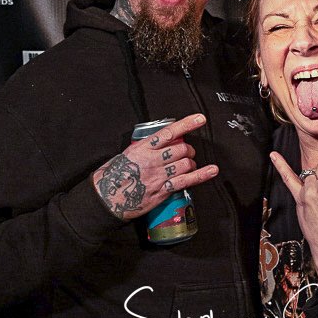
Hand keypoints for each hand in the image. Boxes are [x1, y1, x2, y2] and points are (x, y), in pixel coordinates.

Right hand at [92, 114, 217, 220]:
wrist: (105, 199)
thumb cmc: (114, 175)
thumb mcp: (127, 154)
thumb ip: (146, 149)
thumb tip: (161, 144)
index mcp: (143, 148)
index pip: (169, 132)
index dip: (186, 124)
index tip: (200, 119)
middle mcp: (152, 160)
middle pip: (182, 149)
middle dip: (189, 150)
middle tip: (188, 154)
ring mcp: (158, 176)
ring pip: (186, 164)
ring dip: (191, 163)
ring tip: (188, 165)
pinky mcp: (162, 191)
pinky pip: (186, 181)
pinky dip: (201, 175)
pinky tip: (212, 170)